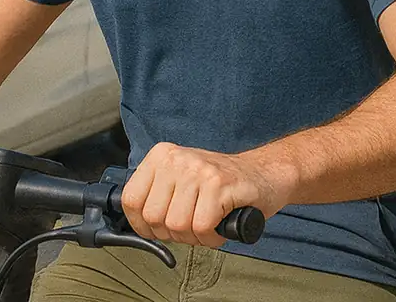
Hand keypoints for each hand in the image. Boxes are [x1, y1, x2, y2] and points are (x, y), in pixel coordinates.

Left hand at [120, 142, 292, 247]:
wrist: (264, 173)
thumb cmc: (221, 184)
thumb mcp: (181, 179)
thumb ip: (158, 195)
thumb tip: (138, 224)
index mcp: (161, 156)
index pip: (131, 199)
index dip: (141, 225)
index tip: (155, 231)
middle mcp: (176, 159)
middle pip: (154, 216)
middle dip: (171, 234)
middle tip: (191, 229)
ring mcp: (198, 171)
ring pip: (178, 225)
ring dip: (194, 238)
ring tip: (208, 227)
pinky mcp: (220, 186)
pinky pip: (202, 227)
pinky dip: (211, 238)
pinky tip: (220, 228)